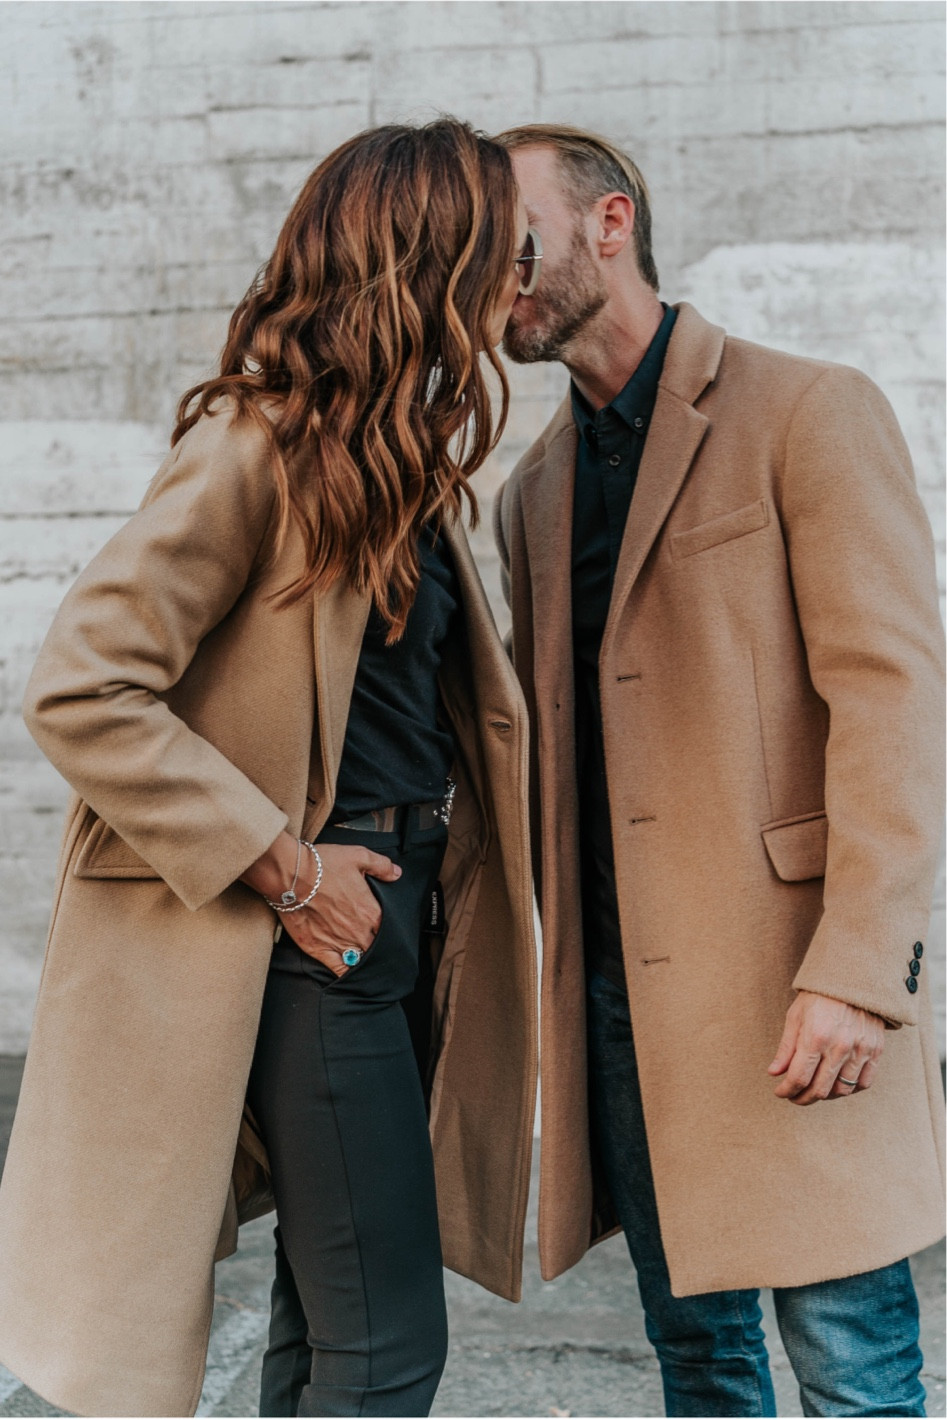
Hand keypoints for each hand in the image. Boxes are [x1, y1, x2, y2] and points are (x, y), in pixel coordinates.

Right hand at [241, 832, 400, 975]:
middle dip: (376, 946)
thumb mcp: (358, 856)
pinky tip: (350, 974)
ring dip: (363, 959)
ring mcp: (340, 942)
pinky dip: (346, 973)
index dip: (387, 930)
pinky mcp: (319, 949)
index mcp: (371, 911)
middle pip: (375, 947)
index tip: (383, 928)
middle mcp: (359, 931)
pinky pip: (339, 969)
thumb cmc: (322, 864)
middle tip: (372, 942)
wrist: (291, 875)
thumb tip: (397, 874)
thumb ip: (381, 866)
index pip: (389, 929)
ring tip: (364, 959)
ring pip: (360, 959)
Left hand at [767, 991, 884, 1104]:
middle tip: (794, 1097)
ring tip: (814, 1090)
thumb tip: (774, 1073)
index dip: (786, 1091)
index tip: (780, 1092)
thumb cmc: (819, 997)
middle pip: (820, 1090)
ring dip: (825, 1096)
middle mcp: (839, 1046)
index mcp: (816, 1036)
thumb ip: (786, 1048)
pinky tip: (836, 1084)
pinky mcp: (875, 1050)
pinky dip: (849, 1090)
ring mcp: (860, 1050)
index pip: (799, 1078)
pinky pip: (864, 1083)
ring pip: (842, 1091)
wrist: (852, 978)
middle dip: (802, 1098)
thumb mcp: (796, 1016)